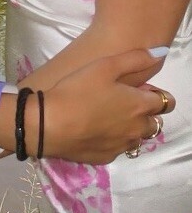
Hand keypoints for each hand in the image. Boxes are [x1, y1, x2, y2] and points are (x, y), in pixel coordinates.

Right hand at [28, 49, 174, 162]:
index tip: (140, 90)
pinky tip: (96, 132)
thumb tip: (161, 54)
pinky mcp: (105, 158)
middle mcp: (136, 129)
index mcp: (140, 106)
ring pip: (138, 139)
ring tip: (110, 119)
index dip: (156, 94)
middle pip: (155, 124)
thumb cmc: (77, 91)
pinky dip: (114, 141)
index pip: (166, 102)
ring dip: (132, 129)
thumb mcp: (105, 66)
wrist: (47, 124)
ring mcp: (121, 146)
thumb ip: (137, 59)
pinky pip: (118, 149)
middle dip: (147, 114)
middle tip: (124, 104)